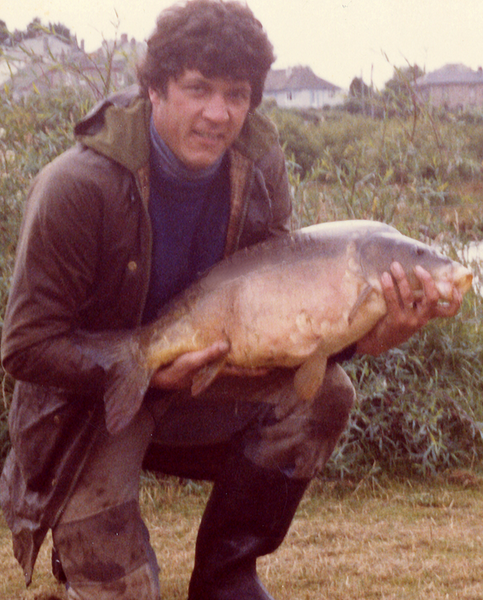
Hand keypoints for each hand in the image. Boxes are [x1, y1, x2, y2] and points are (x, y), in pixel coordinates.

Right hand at [149, 340, 267, 389]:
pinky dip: (225, 347)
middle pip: (238, 363)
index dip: (255, 370)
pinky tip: (227, 340)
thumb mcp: (191, 361)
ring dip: (241, 353)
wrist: (157, 376)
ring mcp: (208, 361)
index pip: (240, 370)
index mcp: (217, 369)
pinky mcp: (200, 355)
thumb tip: (226, 345)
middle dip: (252, 360)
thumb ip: (208, 354)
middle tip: (270, 354)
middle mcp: (215, 366)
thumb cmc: (174, 370)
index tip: (271, 368)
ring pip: (229, 358)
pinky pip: (217, 351)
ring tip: (254, 345)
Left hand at [356, 261, 462, 355]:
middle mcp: (422, 318)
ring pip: (408, 295)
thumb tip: (416, 274)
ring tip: (395, 265)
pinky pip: (393, 300)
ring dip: (401, 278)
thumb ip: (418, 301)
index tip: (455, 285)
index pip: (450, 311)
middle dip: (426, 280)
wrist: (381, 341)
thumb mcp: (412, 314)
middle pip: (432, 298)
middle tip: (417, 267)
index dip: (456, 299)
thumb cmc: (397, 321)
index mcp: (429, 315)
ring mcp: (409, 320)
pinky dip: (389, 287)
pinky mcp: (395, 320)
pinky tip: (385, 277)